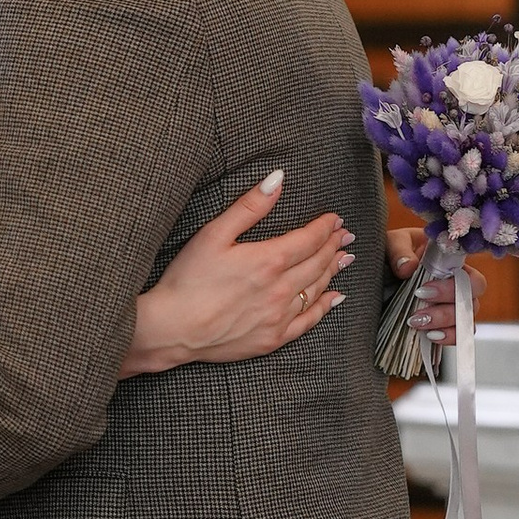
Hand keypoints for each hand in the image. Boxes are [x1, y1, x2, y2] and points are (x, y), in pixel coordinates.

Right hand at [124, 172, 351, 375]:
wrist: (173, 328)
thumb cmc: (188, 279)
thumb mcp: (214, 234)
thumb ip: (250, 206)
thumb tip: (278, 179)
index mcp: (269, 260)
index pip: (309, 239)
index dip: (325, 227)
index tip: (335, 219)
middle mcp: (281, 289)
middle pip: (317, 263)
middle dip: (333, 246)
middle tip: (346, 236)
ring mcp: (279, 316)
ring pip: (317, 289)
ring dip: (332, 271)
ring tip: (344, 258)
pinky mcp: (273, 338)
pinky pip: (308, 321)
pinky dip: (325, 307)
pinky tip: (335, 297)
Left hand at [387, 225, 461, 332]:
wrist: (374, 275)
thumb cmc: (389, 253)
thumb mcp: (390, 242)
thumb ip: (399, 249)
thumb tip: (408, 266)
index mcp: (450, 261)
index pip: (469, 274)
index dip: (454, 285)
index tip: (424, 290)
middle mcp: (456, 283)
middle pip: (471, 298)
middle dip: (447, 305)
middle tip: (420, 307)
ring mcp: (450, 305)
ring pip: (465, 318)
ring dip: (444, 322)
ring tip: (417, 322)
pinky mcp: (441, 323)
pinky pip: (457, 334)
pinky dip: (447, 337)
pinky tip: (429, 335)